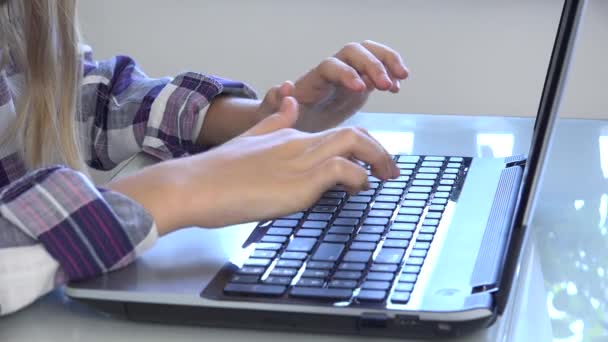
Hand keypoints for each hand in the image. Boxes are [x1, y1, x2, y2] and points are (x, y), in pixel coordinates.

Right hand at [111, 97, 398, 233]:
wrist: (193, 185)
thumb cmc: (214, 173)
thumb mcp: (247, 141)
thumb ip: (272, 122)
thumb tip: (290, 101)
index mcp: (286, 135)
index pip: (334, 133)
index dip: (358, 147)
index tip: (368, 162)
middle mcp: (297, 142)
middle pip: (351, 133)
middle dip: (377, 150)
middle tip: (390, 170)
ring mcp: (298, 159)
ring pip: (352, 143)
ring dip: (377, 160)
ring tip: (386, 177)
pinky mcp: (299, 182)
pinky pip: (342, 170)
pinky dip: (358, 178)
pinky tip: (360, 188)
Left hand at [257, 40, 408, 131]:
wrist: (293, 128)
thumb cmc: (283, 124)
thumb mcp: (272, 118)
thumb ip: (274, 103)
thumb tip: (283, 86)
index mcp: (312, 81)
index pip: (330, 66)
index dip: (346, 73)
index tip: (360, 89)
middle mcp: (331, 73)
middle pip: (353, 52)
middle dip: (372, 65)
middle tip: (386, 85)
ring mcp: (347, 76)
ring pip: (368, 54)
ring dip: (386, 61)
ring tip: (401, 78)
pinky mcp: (359, 85)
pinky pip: (377, 70)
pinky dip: (390, 73)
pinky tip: (397, 87)